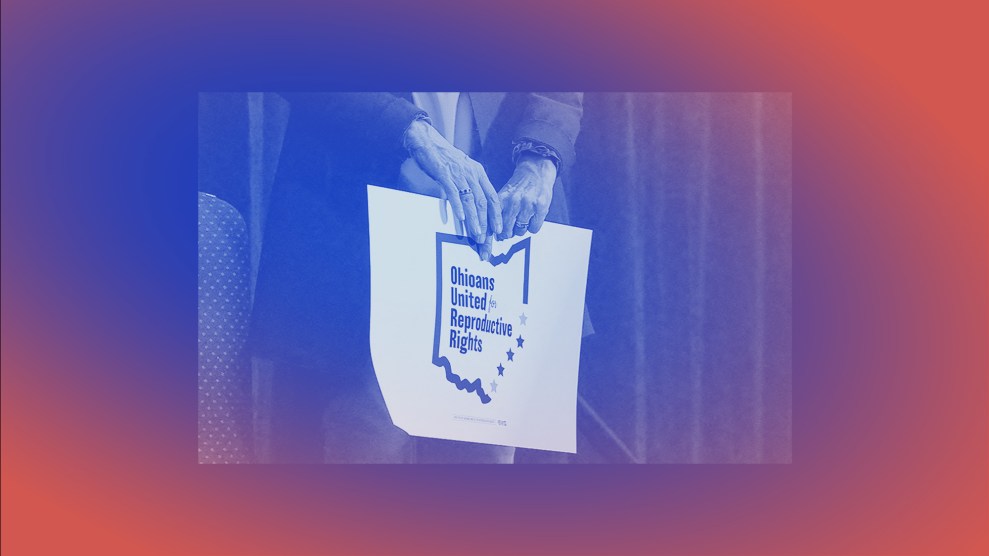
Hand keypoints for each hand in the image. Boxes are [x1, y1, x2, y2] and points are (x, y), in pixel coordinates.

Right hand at [404, 120, 501, 245]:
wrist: (426, 141)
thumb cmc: (444, 157)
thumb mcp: (463, 169)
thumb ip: (470, 184)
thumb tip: (475, 203)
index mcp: (478, 173)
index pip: (492, 197)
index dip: (497, 215)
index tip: (498, 231)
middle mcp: (471, 173)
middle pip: (483, 202)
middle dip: (486, 223)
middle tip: (486, 240)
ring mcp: (458, 174)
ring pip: (471, 200)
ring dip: (474, 219)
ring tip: (476, 234)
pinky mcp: (444, 174)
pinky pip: (453, 193)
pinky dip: (458, 206)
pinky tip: (460, 218)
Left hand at [498, 152, 556, 238]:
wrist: (536, 171)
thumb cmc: (520, 185)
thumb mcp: (505, 194)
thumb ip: (499, 211)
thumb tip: (497, 234)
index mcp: (503, 198)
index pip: (494, 221)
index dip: (494, 231)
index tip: (496, 235)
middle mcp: (514, 201)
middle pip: (506, 229)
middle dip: (507, 233)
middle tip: (509, 231)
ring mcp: (528, 204)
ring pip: (520, 231)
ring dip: (520, 230)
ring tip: (522, 221)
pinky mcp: (541, 207)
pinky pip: (534, 228)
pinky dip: (532, 227)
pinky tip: (532, 219)